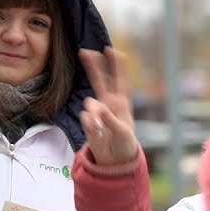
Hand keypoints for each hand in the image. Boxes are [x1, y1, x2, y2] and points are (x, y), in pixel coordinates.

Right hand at [78, 47, 138, 165]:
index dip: (116, 65)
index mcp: (121, 102)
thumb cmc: (125, 142)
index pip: (119, 80)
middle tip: (84, 51)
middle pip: (100, 81)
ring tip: (104, 129)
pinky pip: (86, 120)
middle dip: (93, 66)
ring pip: (90, 103)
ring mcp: (97, 113)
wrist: (116, 160)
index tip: (109, 50)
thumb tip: (91, 106)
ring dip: (96, 113)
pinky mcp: (89, 124)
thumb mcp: (122, 131)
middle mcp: (108, 104)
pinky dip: (91, 125)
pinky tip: (97, 131)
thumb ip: (108, 118)